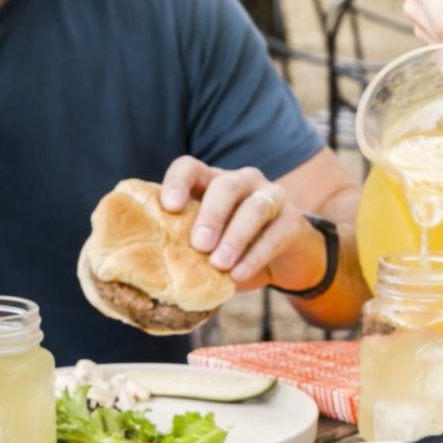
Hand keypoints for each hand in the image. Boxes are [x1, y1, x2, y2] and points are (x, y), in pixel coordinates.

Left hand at [160, 157, 325, 292]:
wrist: (285, 261)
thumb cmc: (233, 251)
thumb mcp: (207, 245)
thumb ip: (184, 246)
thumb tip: (148, 268)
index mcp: (212, 182)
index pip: (190, 168)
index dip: (178, 182)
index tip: (169, 207)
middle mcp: (243, 182)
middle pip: (225, 186)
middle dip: (211, 215)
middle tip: (198, 244)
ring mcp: (271, 197)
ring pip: (254, 208)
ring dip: (235, 237)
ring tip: (219, 264)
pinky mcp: (293, 220)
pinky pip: (275, 234)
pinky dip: (255, 256)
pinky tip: (239, 274)